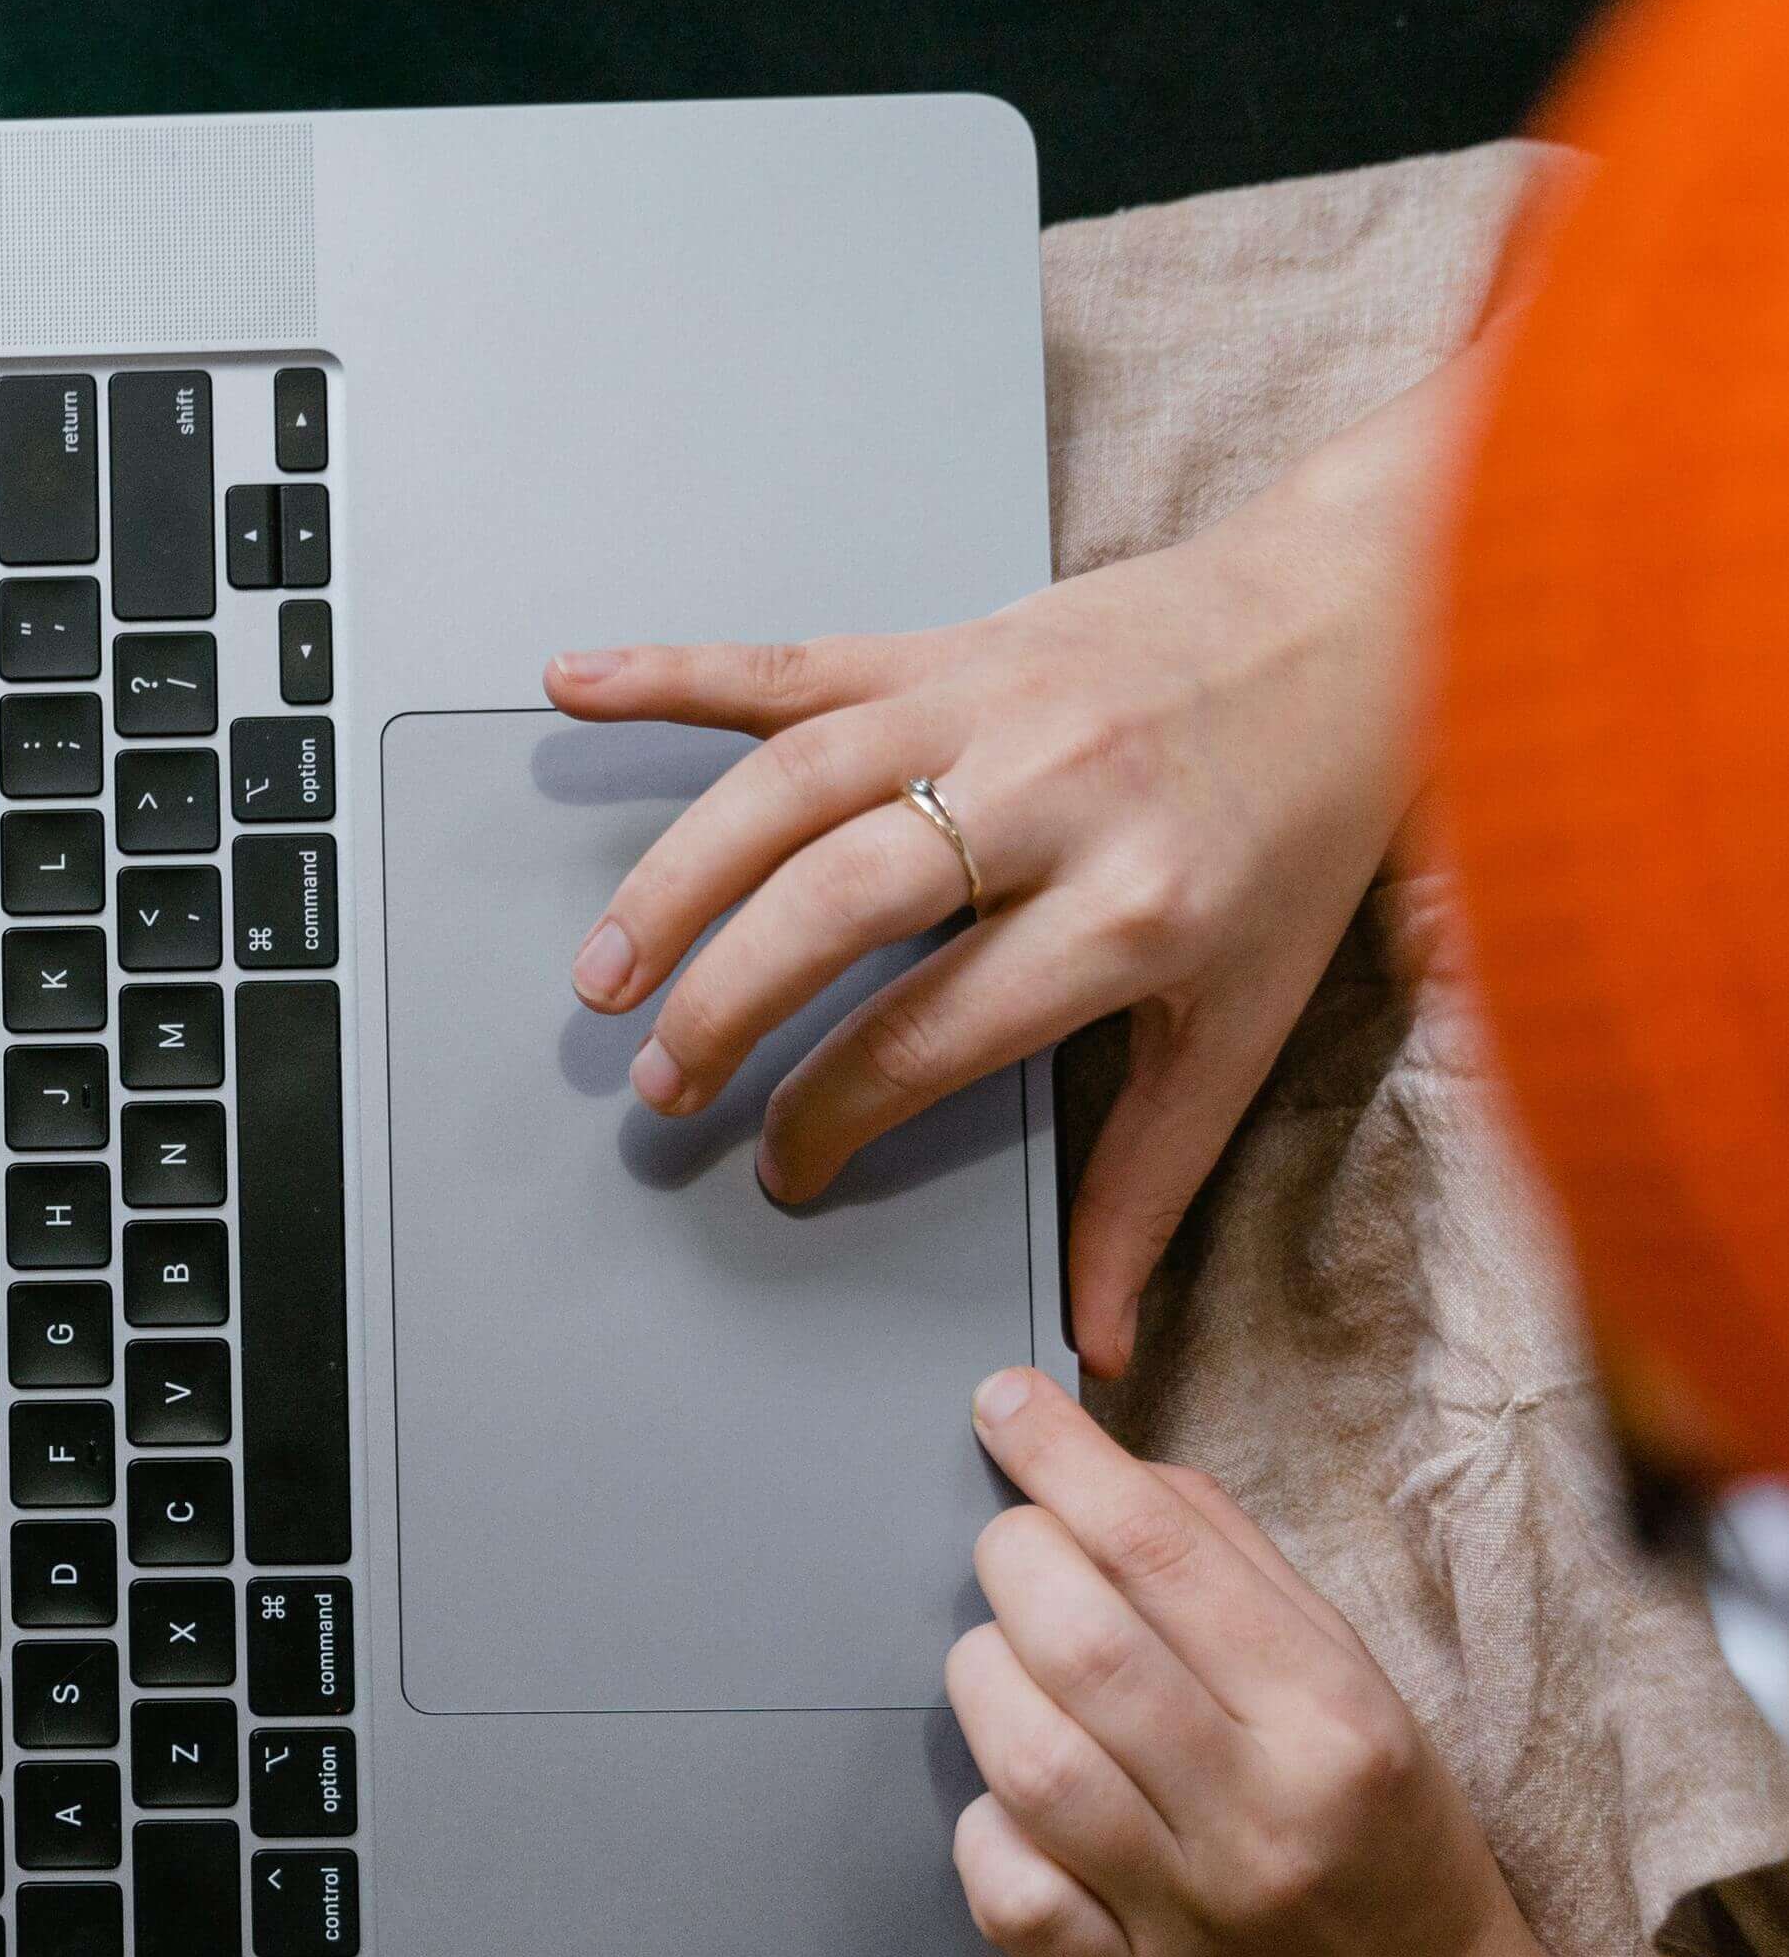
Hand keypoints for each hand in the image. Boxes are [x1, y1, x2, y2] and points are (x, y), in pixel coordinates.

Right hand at [546, 345, 1491, 1374]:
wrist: (1377, 618)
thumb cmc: (1308, 823)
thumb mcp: (1249, 1018)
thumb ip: (1151, 1179)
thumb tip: (1100, 1337)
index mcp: (1134, 909)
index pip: (931, 1033)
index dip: (833, 1115)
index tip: (784, 1165)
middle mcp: (1052, 795)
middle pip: (836, 906)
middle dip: (727, 1008)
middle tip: (663, 1087)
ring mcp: (990, 704)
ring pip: (790, 788)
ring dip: (677, 879)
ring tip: (609, 972)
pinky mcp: (952, 642)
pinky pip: (792, 660)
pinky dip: (673, 669)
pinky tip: (579, 684)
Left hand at [945, 1366, 1669, 1956]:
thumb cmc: (1380, 1843)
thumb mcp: (1357, 1691)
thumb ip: (1238, 1572)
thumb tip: (1110, 1472)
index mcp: (1335, 1721)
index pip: (1167, 1555)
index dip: (1064, 1461)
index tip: (1003, 1403)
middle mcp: (1262, 1816)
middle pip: (1077, 1642)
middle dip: (1012, 1560)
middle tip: (1012, 1551)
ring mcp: (1183, 1917)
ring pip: (1023, 1754)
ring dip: (982, 1681)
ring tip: (1007, 1667)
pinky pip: (998, 1878)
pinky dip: (985, 1822)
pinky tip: (1016, 1801)